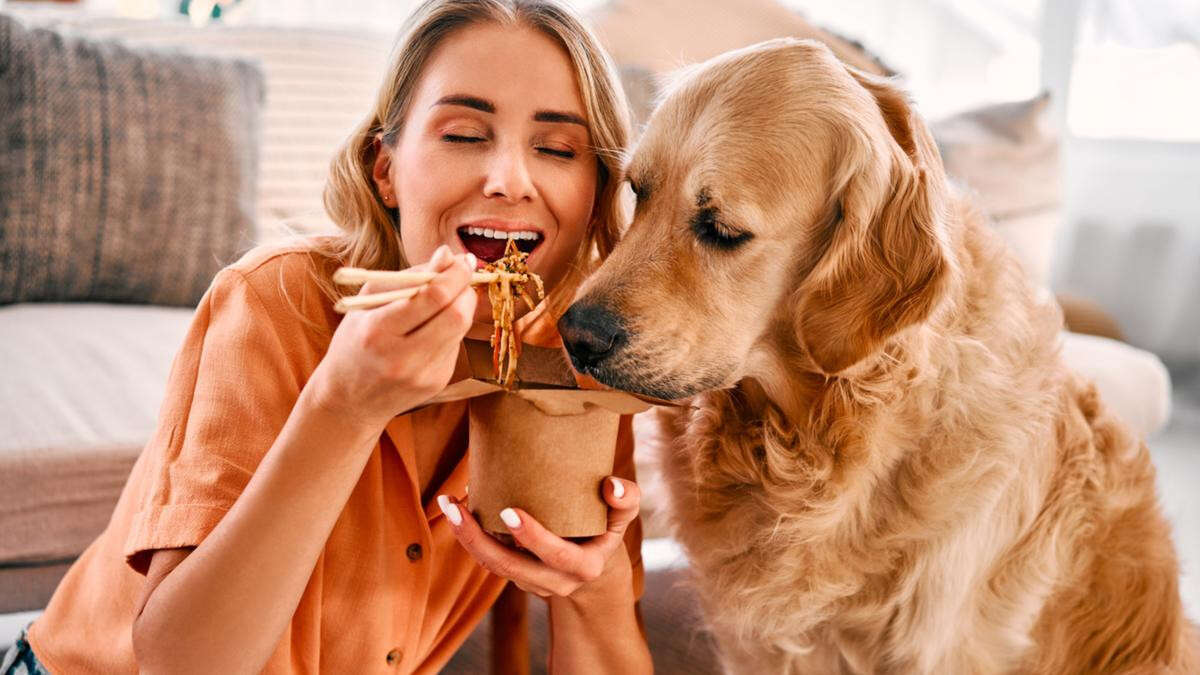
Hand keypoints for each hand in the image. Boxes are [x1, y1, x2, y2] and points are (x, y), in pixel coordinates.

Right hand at [308, 245, 476, 428]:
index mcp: (378, 331)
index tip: (463, 259)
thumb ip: (408, 276)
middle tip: (463, 275)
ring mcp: (422, 375)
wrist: (348, 399)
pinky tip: (433, 329)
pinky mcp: (436, 384)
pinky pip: (455, 346)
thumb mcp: (368, 302)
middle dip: (465, 289)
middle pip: (456, 316)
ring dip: (461, 307)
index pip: (433, 297)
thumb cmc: (355, 340)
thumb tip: (448, 255)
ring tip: (445, 298)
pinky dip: (450, 330)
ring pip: (461, 330)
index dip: (455, 275)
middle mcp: (402, 358)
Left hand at [437, 477, 639, 600]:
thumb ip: (626, 500)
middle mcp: (555, 581)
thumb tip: (611, 484)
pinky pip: (489, 559)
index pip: (556, 555)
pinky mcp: (515, 575)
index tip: (508, 512)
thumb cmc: (605, 530)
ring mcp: (530, 582)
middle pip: (511, 567)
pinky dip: (471, 535)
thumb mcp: (622, 517)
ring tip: (448, 504)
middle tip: (458, 508)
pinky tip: (458, 507)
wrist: (594, 567)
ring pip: (493, 566)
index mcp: (584, 566)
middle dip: (480, 540)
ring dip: (467, 537)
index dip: (532, 537)